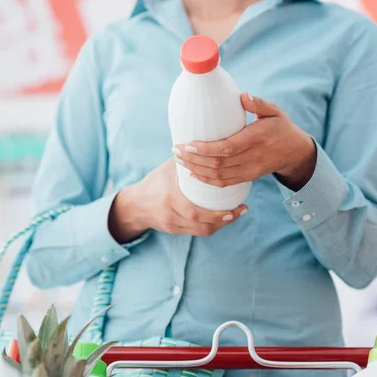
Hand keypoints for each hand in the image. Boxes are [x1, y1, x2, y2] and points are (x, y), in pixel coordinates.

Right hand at [109, 159, 247, 242]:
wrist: (135, 205)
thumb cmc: (154, 182)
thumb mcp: (168, 168)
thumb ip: (186, 160)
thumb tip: (207, 143)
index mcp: (170, 198)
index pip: (196, 211)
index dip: (218, 214)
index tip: (238, 206)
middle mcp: (171, 214)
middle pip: (202, 225)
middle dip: (225, 220)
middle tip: (241, 210)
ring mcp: (172, 225)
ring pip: (202, 231)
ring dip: (221, 225)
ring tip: (235, 214)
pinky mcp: (174, 231)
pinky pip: (197, 232)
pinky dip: (211, 226)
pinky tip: (222, 219)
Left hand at [173, 92, 316, 191]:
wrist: (295, 151)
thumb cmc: (281, 126)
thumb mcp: (274, 111)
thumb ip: (258, 104)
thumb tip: (243, 95)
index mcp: (257, 139)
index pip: (227, 148)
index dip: (206, 149)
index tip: (188, 143)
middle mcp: (253, 158)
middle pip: (219, 164)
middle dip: (194, 159)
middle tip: (176, 150)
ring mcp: (250, 170)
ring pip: (219, 176)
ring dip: (196, 170)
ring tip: (179, 160)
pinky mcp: (248, 177)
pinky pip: (225, 183)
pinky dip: (207, 180)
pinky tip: (193, 173)